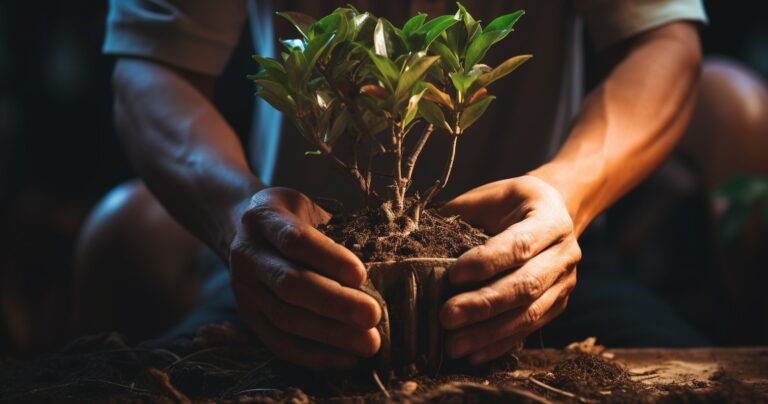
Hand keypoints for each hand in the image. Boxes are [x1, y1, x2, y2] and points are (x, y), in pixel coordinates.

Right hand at [229, 187, 381, 368]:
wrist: (242, 227)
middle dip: (334, 303)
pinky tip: (346, 358)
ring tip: (368, 343)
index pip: (296, 240)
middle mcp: (247, 255)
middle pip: (289, 283)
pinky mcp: (248, 318)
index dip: (328, 258)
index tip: (360, 275)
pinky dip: (313, 354)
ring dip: (329, 334)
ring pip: (285, 318)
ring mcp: (243, 290)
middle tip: (373, 316)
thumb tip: (385, 263)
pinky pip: (278, 343)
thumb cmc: (293, 218)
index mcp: (264, 218)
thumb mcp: (309, 209)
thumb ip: (335, 230)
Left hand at [439, 175, 579, 363]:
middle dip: (484, 304)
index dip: (487, 262)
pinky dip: (500, 345)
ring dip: (489, 333)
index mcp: (549, 219)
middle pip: (526, 285)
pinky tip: (473, 355)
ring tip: (453, 345)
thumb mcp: (487, 197)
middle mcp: (564, 254)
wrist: (550, 212)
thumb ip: (459, 215)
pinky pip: (529, 330)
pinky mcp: (557, 307)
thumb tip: (414, 239)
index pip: (520, 245)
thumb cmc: (508, 204)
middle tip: (446, 317)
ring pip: (529, 314)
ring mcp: (564, 284)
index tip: (453, 275)